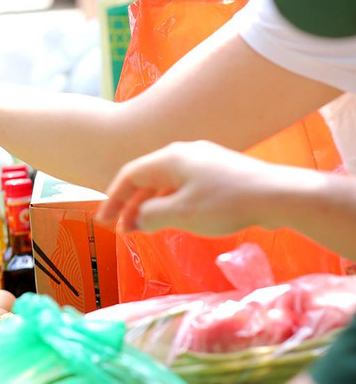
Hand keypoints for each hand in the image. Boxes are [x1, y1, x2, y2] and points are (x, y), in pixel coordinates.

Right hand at [98, 141, 292, 233]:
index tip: (104, 221)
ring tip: (147, 228)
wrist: (279, 195)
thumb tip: (138, 218)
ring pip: (167, 183)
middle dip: (132, 205)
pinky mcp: (221, 172)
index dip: (113, 199)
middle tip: (124, 230)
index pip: (130, 175)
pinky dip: (173, 202)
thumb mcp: (181, 214)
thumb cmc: (227, 203)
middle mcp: (184, 153)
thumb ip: (151, 215)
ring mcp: (205, 161)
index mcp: (170, 158)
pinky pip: (186, 186)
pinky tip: (177, 219)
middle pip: (148, 178)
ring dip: (153, 206)